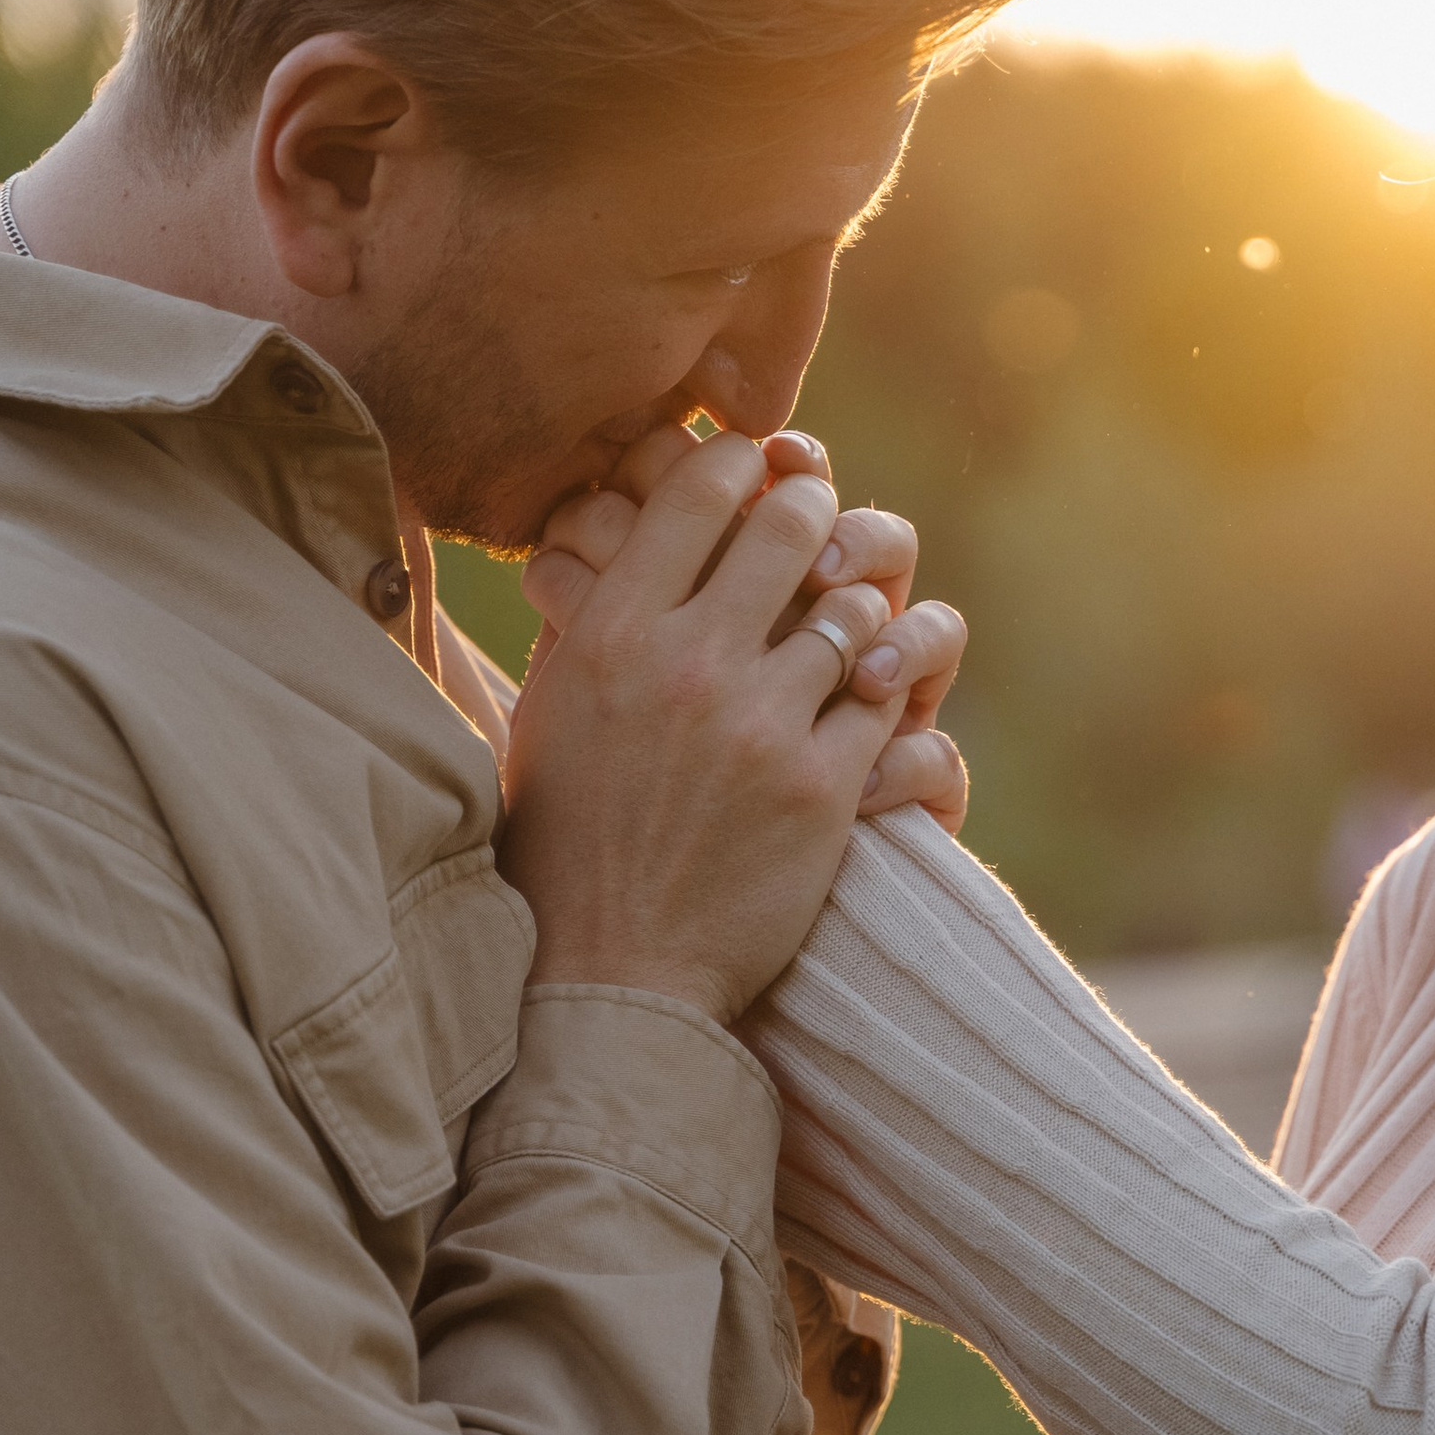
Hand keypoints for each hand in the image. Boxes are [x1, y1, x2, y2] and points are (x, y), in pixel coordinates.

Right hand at [498, 427, 961, 1024]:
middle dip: (813, 514)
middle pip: (789, 525)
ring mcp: (763, 726)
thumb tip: (609, 527)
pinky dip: (882, 688)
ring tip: (841, 619)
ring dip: (855, 608)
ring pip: (853, 609)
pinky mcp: (825, 789)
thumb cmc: (567, 839)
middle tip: (816, 524)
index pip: (698, 490)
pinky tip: (865, 696)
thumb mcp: (550, 710)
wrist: (613, 970)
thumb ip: (589, 613)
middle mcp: (687, 663)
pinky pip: (884, 696)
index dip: (740, 464)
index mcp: (610, 631)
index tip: (754, 470)